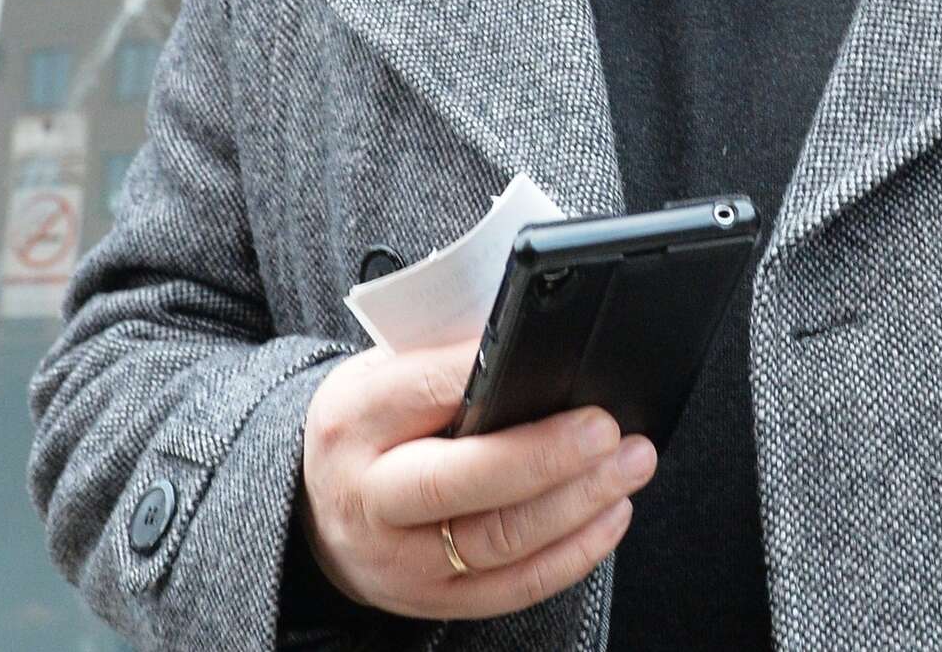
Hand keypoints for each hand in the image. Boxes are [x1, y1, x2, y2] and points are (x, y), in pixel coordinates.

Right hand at [301, 340, 657, 618]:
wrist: (312, 505)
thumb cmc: (371, 423)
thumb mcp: (382, 374)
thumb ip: (444, 361)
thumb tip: (533, 340)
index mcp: (357, 419)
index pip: (426, 390)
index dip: (493, 371)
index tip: (554, 351)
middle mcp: (369, 495)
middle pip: (462, 481)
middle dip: (546, 456)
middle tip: (607, 428)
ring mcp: (398, 559)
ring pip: (497, 540)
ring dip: (577, 503)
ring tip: (629, 464)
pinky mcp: (430, 601)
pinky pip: (512, 587)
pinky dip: (572, 553)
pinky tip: (610, 515)